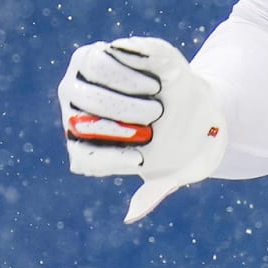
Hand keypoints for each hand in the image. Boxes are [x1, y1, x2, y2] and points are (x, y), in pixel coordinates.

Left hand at [59, 37, 226, 222]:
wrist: (190, 108)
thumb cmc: (174, 144)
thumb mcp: (172, 170)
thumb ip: (154, 190)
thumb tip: (131, 214)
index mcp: (85, 149)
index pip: (84, 159)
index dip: (112, 159)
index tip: (143, 157)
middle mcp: (76, 114)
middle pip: (83, 115)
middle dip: (121, 117)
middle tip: (156, 117)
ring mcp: (85, 82)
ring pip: (91, 79)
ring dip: (125, 86)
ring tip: (156, 97)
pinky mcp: (104, 53)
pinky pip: (109, 52)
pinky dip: (133, 63)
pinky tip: (156, 78)